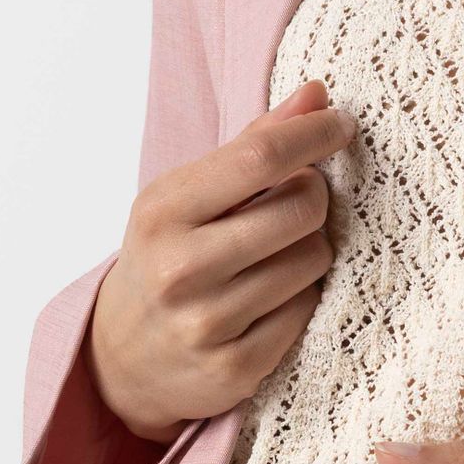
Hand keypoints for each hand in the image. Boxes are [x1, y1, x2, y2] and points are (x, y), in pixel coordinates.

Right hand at [89, 81, 356, 439]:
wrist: (123, 358)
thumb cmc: (168, 257)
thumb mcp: (189, 195)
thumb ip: (253, 143)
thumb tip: (317, 94)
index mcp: (162, 211)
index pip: (260, 156)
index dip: (313, 134)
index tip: (339, 125)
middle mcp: (180, 268)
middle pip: (302, 208)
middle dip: (313, 197)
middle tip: (297, 201)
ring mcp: (207, 324)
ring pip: (313, 260)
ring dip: (310, 249)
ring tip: (277, 254)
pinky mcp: (235, 368)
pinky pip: (309, 310)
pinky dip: (302, 297)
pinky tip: (272, 298)